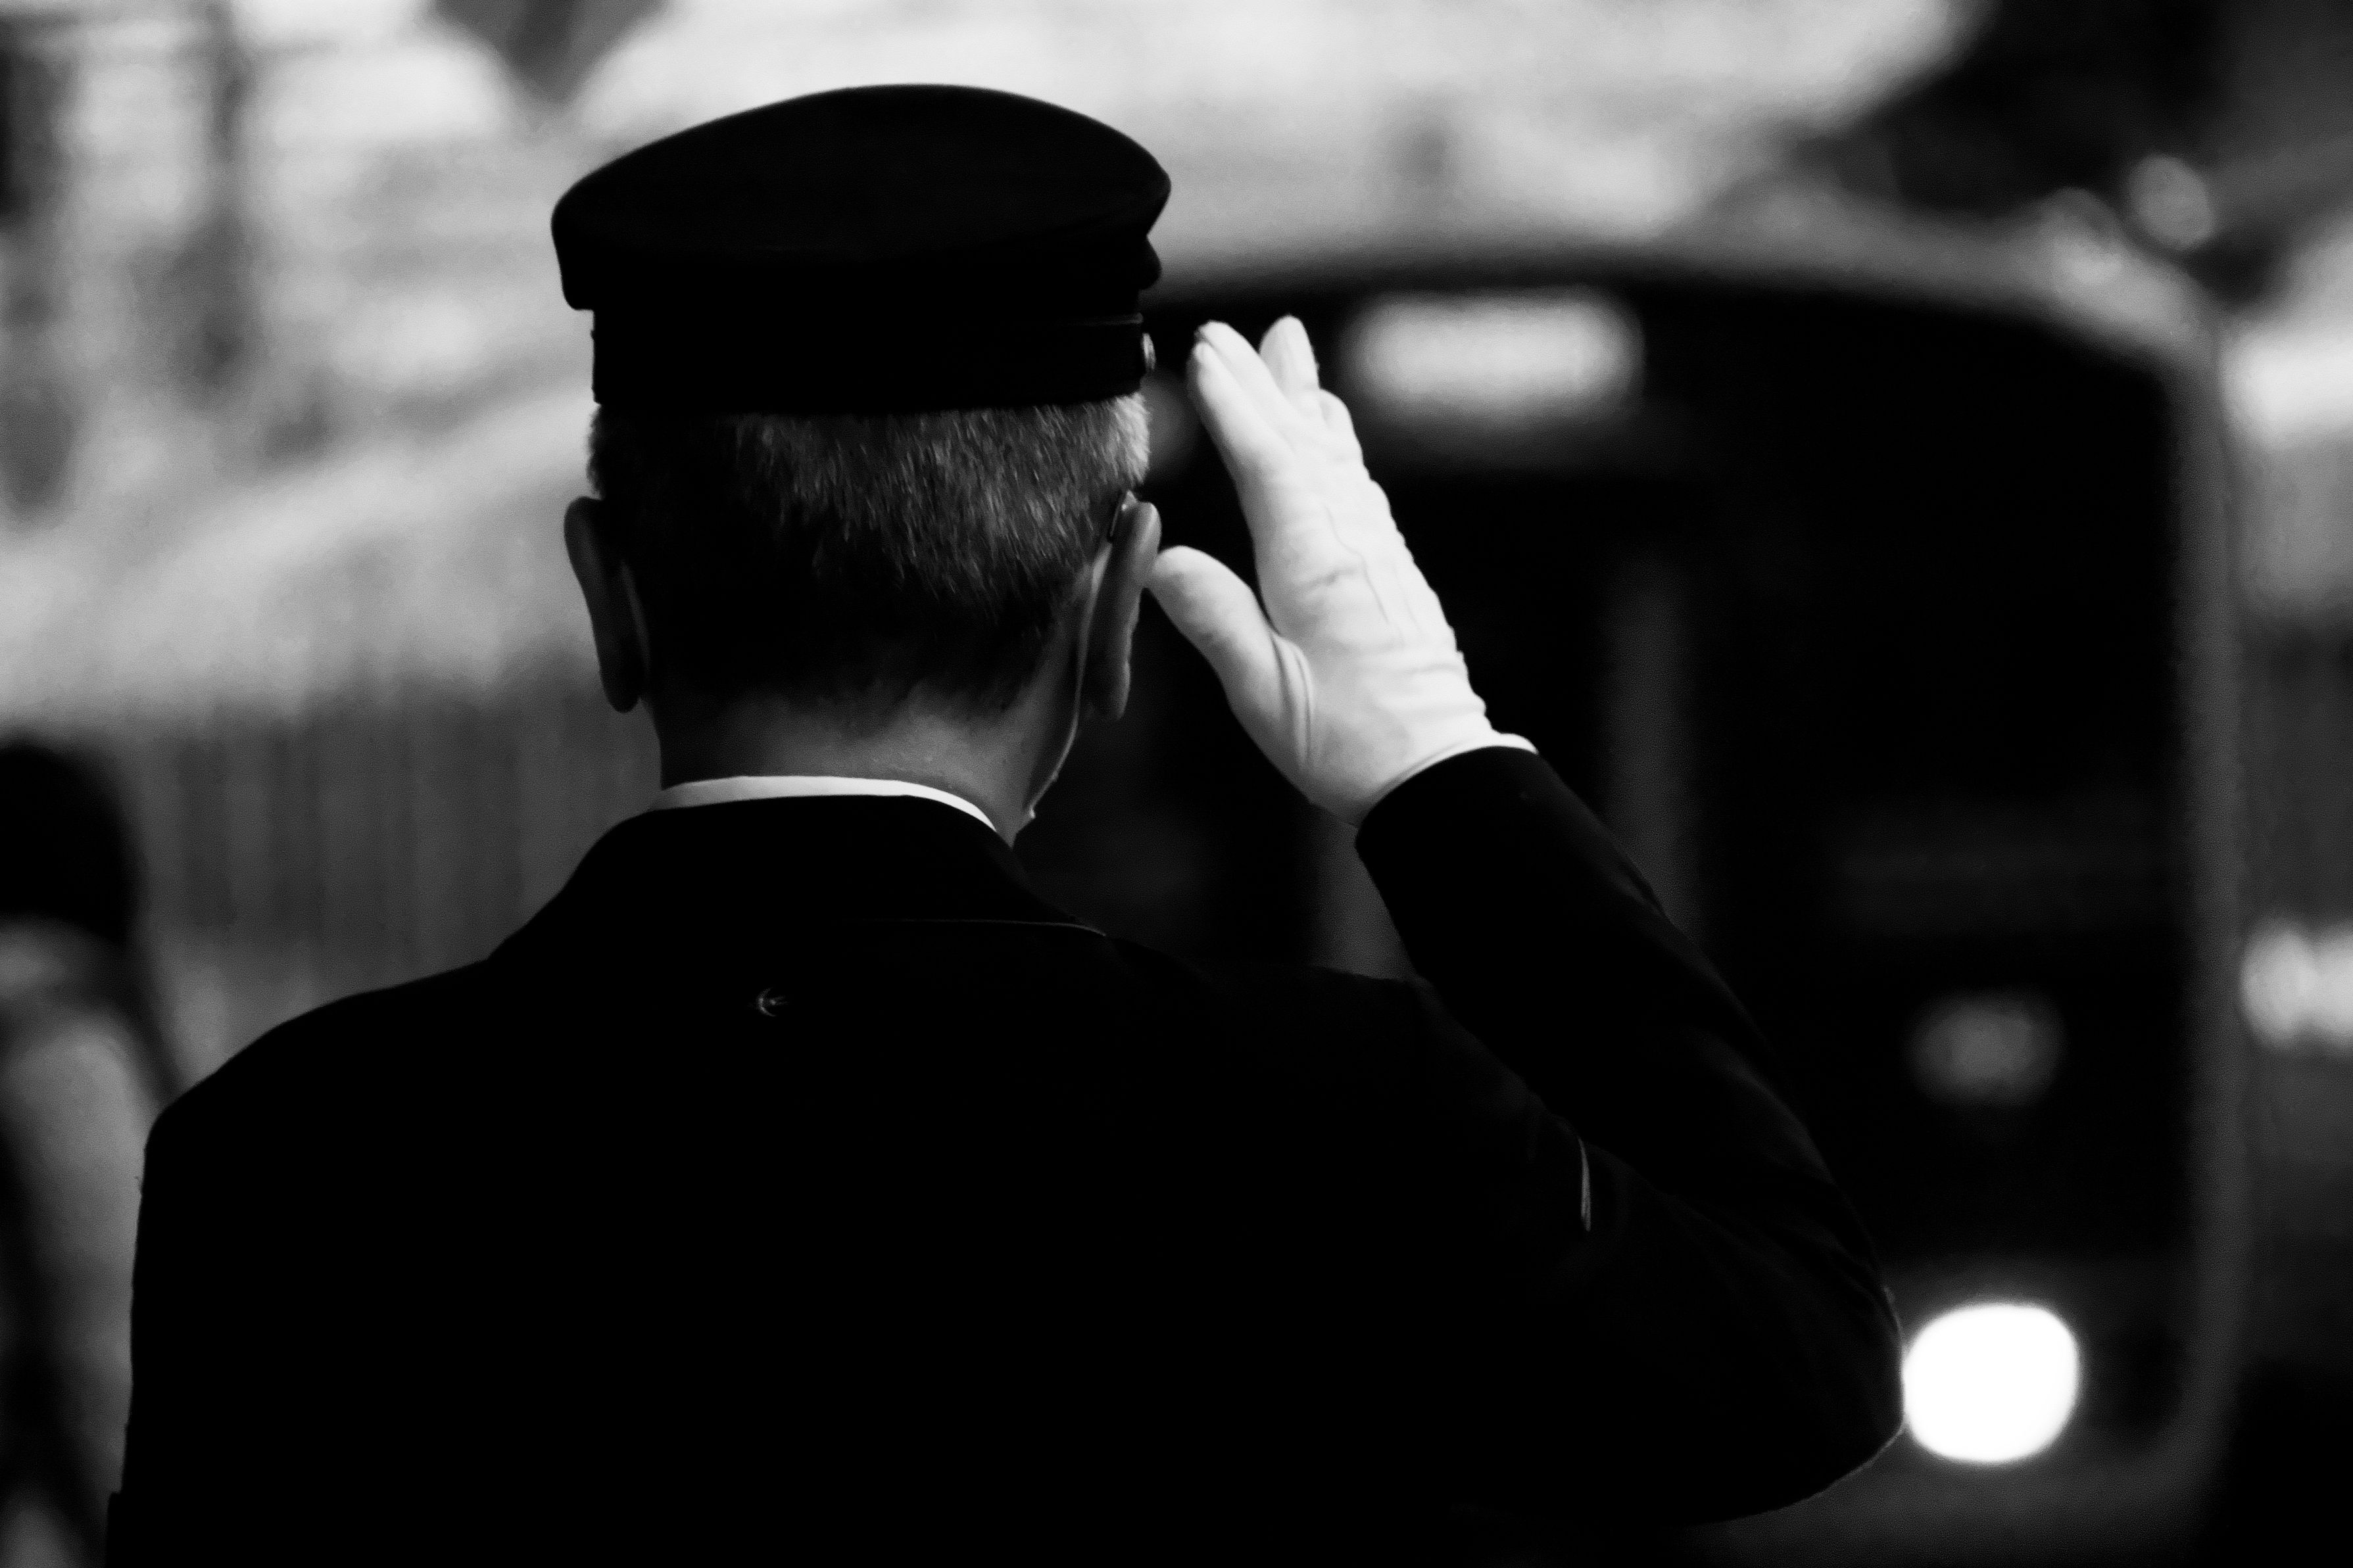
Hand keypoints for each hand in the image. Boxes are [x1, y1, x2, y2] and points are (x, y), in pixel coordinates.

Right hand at [1148, 317, 1529, 825]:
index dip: (1236, 406)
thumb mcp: (1265, 694)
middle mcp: (1352, 546)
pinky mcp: (1390, 575)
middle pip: (1305, 444)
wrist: (1436, 772)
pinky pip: (1357, 487)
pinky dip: (1335, 445)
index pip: (1269, 467)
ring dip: (1307, 399)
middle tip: (1232, 329)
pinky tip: (1331, 434)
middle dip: (1265, 383)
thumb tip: (1160, 556)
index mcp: (1315, 568)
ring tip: (1289, 346)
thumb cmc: (1347, 742)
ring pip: (1337, 458)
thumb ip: (1216, 620)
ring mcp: (1378, 556)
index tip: (1205, 353)